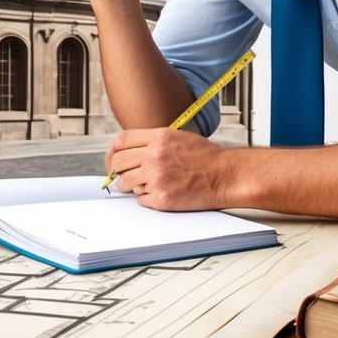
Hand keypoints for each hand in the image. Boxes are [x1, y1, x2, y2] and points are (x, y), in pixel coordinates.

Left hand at [105, 128, 231, 210]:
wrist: (225, 175)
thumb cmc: (206, 158)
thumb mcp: (178, 137)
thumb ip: (153, 141)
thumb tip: (129, 151)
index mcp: (159, 138)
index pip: (121, 141)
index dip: (112, 151)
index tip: (112, 160)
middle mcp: (155, 156)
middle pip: (119, 163)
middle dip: (119, 171)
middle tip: (126, 175)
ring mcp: (157, 178)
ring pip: (126, 183)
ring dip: (132, 186)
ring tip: (147, 184)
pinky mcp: (162, 198)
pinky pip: (141, 199)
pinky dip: (147, 198)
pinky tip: (161, 192)